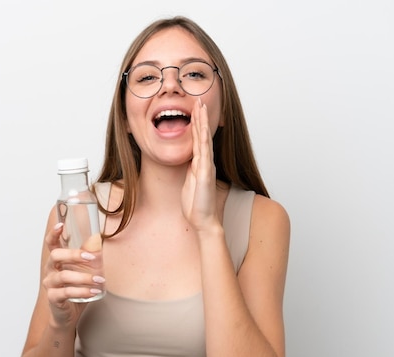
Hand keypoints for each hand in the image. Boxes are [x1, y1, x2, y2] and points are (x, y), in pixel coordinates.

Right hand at [42, 223, 104, 327]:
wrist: (68, 314)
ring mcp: (50, 284)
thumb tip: (99, 242)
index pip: (51, 244)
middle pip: (56, 255)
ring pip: (64, 276)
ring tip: (99, 280)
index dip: (54, 234)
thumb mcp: (82, 272)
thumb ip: (88, 259)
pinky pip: (67, 292)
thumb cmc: (76, 289)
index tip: (60, 225)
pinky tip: (94, 291)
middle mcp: (50, 270)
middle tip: (92, 258)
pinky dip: (82, 291)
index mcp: (57, 261)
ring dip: (84, 277)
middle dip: (74, 254)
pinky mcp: (53, 298)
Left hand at [182, 98, 218, 231]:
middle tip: (199, 100)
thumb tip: (187, 161)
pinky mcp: (204, 174)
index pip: (198, 139)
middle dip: (201, 117)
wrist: (203, 220)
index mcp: (200, 164)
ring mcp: (206, 167)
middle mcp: (205, 162)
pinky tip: (201, 130)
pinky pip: (204, 154)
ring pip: (204, 140)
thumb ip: (190, 170)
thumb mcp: (189, 182)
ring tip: (201, 107)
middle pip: (202, 135)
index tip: (195, 108)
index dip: (197, 123)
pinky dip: (203, 141)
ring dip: (202, 123)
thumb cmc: (196, 204)